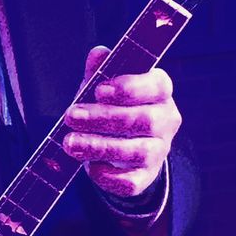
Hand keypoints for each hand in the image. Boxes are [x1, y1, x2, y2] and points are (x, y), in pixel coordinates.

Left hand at [62, 44, 181, 201]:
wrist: (118, 147)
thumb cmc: (110, 107)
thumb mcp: (102, 86)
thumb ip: (100, 71)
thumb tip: (99, 54)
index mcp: (159, 91)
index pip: (157, 86)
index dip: (130, 88)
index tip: (100, 90)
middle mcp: (166, 120)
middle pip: (144, 120)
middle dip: (104, 118)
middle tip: (70, 116)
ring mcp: (159, 150)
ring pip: (138, 151)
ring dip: (100, 147)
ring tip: (70, 143)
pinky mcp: (146, 177)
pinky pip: (132, 181)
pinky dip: (109, 176)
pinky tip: (89, 167)